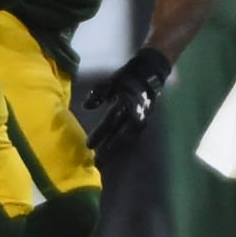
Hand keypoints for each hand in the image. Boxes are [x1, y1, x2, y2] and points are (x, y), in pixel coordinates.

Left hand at [84, 47, 172, 161]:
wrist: (150, 74)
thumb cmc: (127, 77)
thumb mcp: (111, 82)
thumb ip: (97, 94)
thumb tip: (85, 106)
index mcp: (125, 103)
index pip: (110, 122)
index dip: (99, 134)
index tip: (88, 145)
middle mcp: (134, 114)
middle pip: (119, 136)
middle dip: (108, 149)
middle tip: (96, 162)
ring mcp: (140, 120)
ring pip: (126, 140)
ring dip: (115, 150)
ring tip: (103, 161)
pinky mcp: (142, 122)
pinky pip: (131, 137)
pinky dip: (122, 146)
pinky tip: (113, 153)